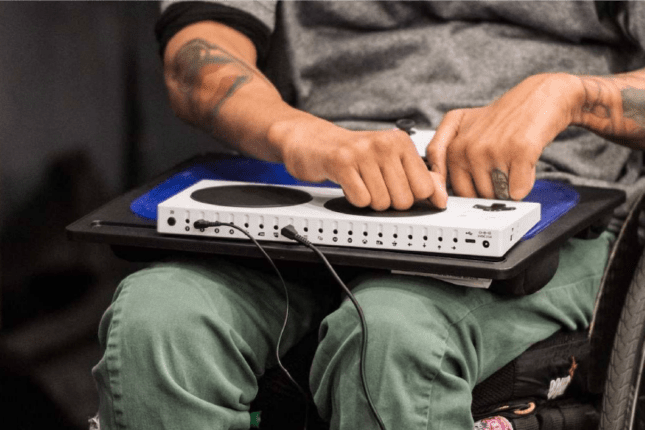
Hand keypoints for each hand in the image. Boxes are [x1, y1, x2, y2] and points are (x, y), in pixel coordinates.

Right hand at [276, 118, 447, 210]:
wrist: (313, 141)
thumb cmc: (353, 153)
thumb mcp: (390, 160)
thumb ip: (419, 178)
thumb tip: (441, 198)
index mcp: (401, 142)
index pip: (424, 188)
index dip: (410, 196)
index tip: (395, 187)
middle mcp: (384, 144)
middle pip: (404, 200)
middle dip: (388, 201)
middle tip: (373, 184)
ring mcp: (363, 152)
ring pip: (382, 203)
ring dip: (370, 200)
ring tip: (360, 182)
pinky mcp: (341, 163)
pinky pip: (361, 200)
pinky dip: (354, 199)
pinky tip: (349, 183)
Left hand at [426, 73, 578, 200]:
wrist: (541, 96)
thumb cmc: (505, 117)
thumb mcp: (466, 125)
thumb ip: (446, 152)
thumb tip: (441, 193)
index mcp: (452, 137)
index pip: (439, 175)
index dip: (442, 193)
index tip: (446, 202)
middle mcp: (468, 144)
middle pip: (470, 193)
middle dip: (486, 191)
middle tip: (498, 170)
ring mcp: (492, 149)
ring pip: (495, 194)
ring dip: (507, 188)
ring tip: (512, 163)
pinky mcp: (518, 152)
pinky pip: (517, 191)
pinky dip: (524, 185)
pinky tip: (525, 165)